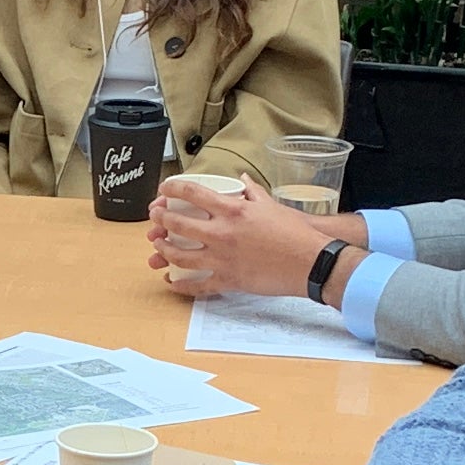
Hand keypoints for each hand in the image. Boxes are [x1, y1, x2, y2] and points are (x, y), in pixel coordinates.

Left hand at [151, 185, 356, 300]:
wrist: (310, 261)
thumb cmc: (295, 233)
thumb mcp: (271, 205)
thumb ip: (252, 192)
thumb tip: (243, 180)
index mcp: (232, 210)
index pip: (192, 194)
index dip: (173, 189)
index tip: (164, 190)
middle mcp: (222, 233)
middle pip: (178, 224)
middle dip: (160, 219)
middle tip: (154, 217)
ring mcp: (223, 258)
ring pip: (180, 255)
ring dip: (164, 250)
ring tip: (157, 246)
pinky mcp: (228, 280)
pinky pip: (198, 284)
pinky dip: (181, 285)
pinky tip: (171, 281)